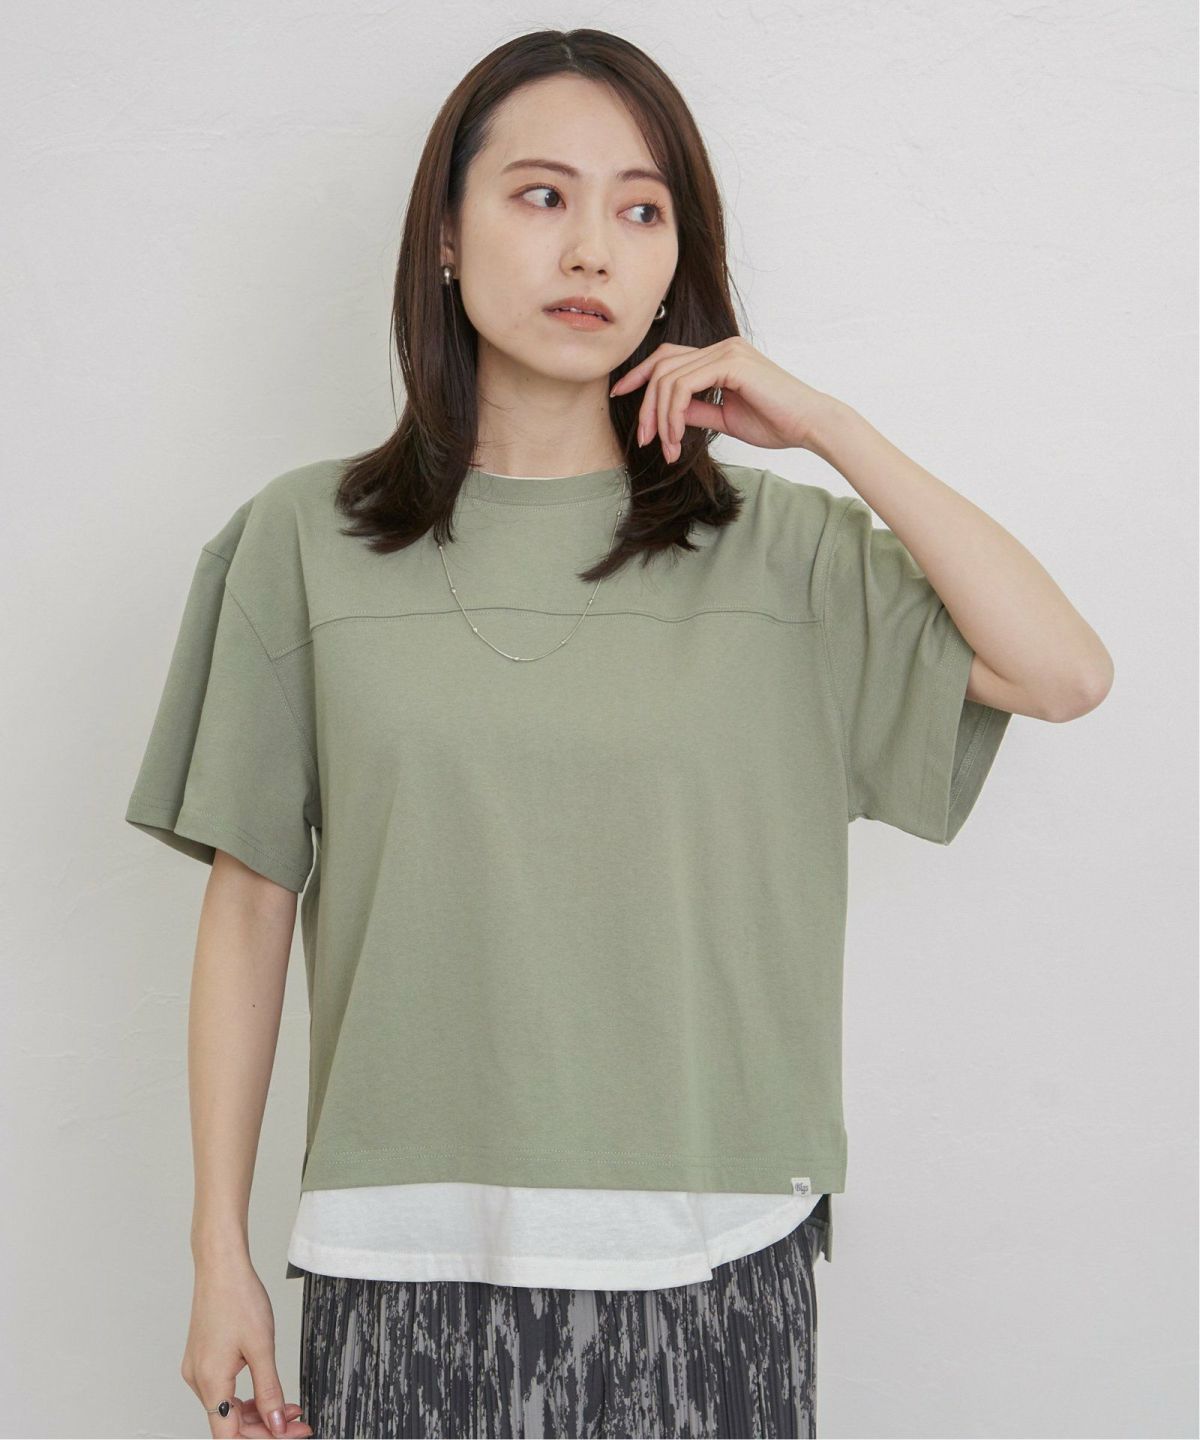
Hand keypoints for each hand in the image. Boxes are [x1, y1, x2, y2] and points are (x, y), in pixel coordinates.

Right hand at [182, 1255, 313, 1437]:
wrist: (221, 1266)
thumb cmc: (238, 1297)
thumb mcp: (262, 1347)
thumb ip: (269, 1390)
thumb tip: (276, 1424)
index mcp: (210, 1382)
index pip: (230, 1436)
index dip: (262, 1439)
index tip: (290, 1434)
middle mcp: (199, 1380)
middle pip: (229, 1424)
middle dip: (265, 1426)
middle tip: (297, 1422)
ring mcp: (199, 1369)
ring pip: (228, 1408)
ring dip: (258, 1412)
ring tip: (288, 1408)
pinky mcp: (204, 1358)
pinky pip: (224, 1390)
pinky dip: (247, 1396)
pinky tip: (267, 1392)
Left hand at [609, 336, 836, 461]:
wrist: (810, 425)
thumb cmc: (776, 423)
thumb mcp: (724, 418)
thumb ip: (696, 410)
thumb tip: (668, 413)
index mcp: (721, 356)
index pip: (669, 357)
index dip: (641, 374)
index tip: (621, 396)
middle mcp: (722, 347)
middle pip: (662, 366)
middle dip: (646, 405)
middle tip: (644, 440)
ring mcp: (727, 351)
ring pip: (669, 378)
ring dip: (660, 417)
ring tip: (666, 447)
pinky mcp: (731, 363)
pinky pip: (684, 386)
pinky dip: (672, 414)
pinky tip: (676, 438)